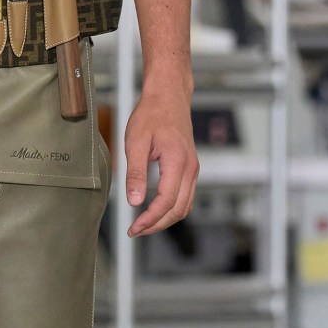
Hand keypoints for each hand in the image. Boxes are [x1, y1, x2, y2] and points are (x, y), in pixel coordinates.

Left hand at [122, 88, 197, 235]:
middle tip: (135, 231)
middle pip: (178, 209)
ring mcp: (193, 169)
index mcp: (178, 162)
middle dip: (157, 225)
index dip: (150, 219)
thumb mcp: (136, 142)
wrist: (169, 96)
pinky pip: (185, 196)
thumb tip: (135, 202)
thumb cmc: (151, 114)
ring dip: (165, 219)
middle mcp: (191, 168)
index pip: (167, 201)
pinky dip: (171, 209)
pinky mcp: (190, 168)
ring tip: (143, 225)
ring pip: (184, 205)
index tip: (133, 228)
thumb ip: (136, 173)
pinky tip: (154, 210)